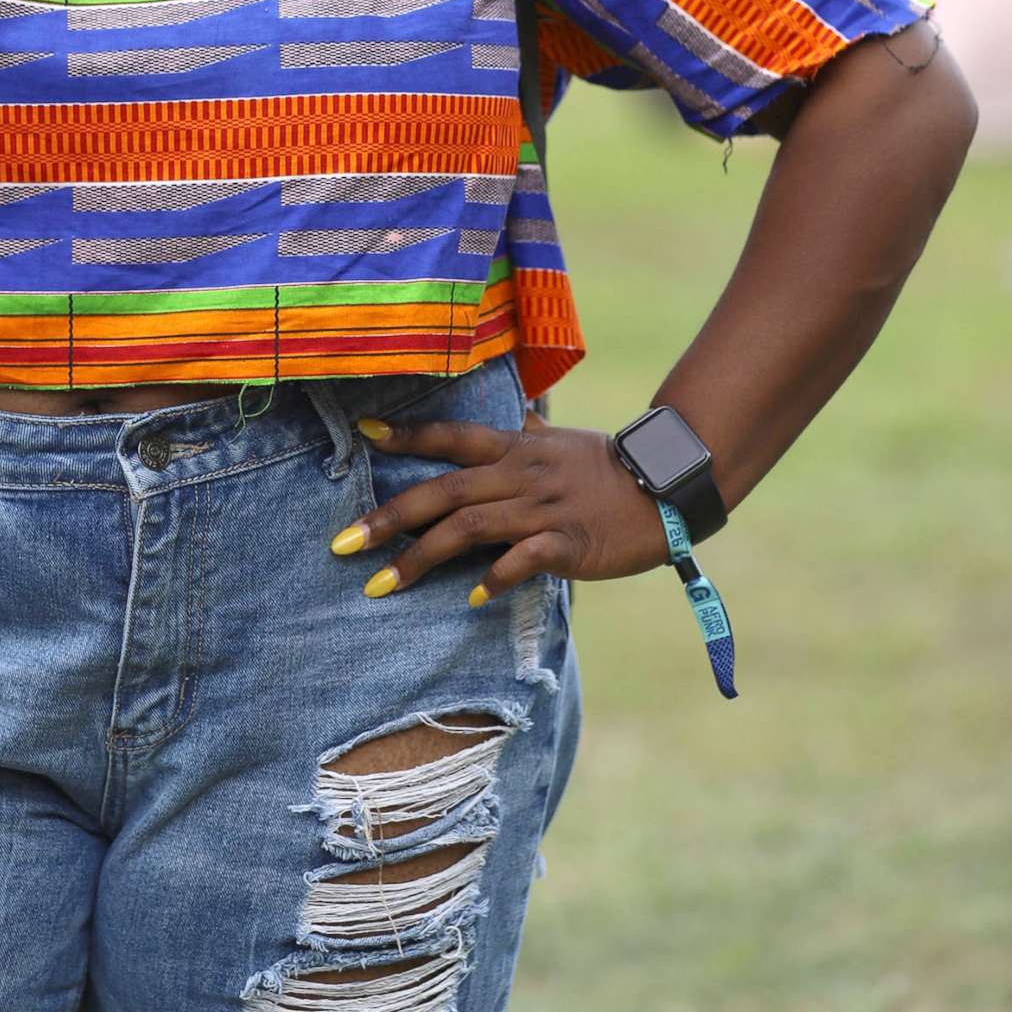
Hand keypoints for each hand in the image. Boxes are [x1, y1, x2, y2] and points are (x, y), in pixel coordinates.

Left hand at [333, 410, 671, 603]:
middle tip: (342, 543)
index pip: (452, 437)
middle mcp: (520, 474)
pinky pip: (523, 560)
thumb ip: (527, 431)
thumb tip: (511, 412)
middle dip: (388, 517)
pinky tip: (471, 599)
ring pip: (469, 528)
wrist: (669, 487)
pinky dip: (495, 577)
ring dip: (420, 558)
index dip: (409, 435)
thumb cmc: (608, 467)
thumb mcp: (561, 441)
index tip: (364, 435)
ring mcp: (542, 508)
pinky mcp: (568, 543)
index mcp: (515, 448)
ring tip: (382, 585)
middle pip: (443, 491)